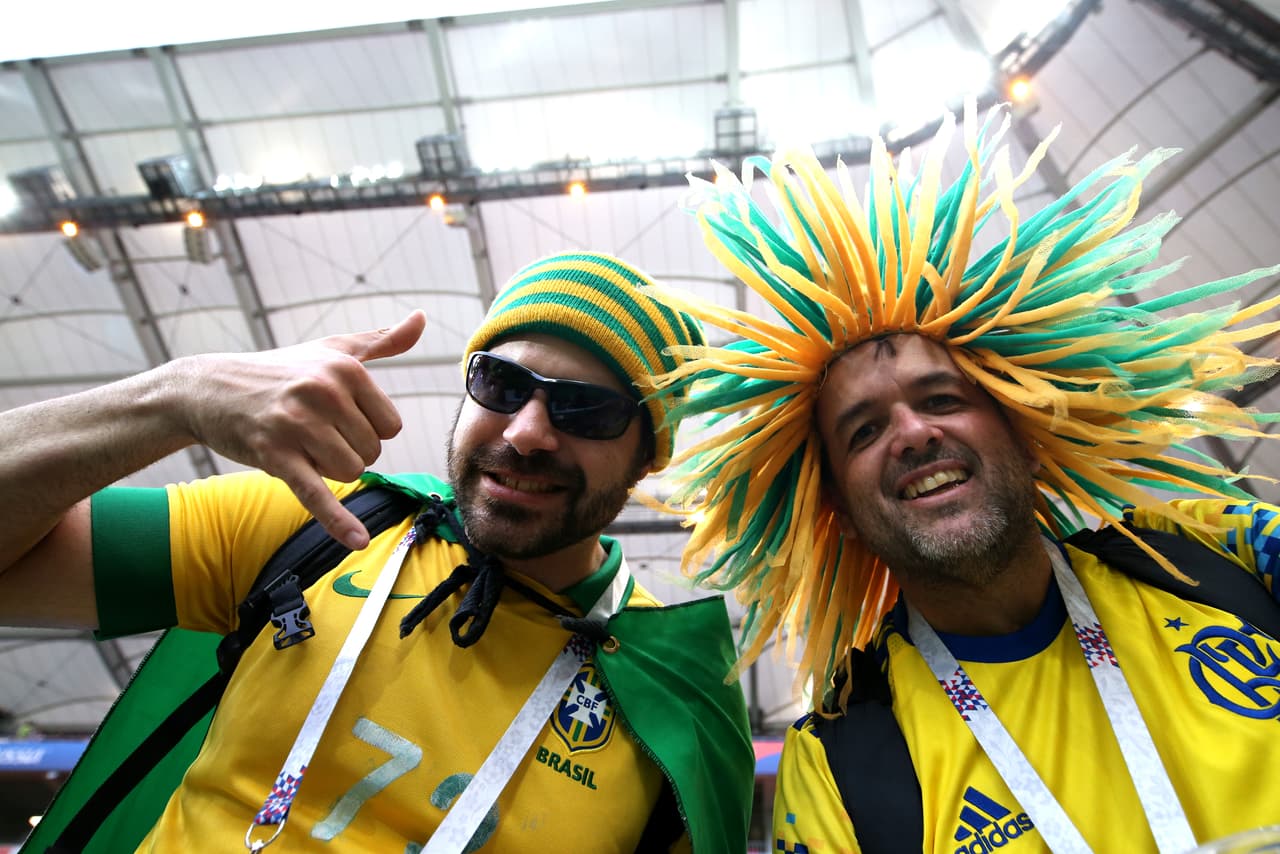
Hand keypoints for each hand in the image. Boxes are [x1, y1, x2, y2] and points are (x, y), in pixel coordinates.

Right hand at [180, 311, 426, 548]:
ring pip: (350, 471)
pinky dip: (337, 521)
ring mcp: (299, 425)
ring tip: (302, 445)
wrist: (209, 388)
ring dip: (330, 469)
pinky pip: (317, 494)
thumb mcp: (332, 349)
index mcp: (346, 369)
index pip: (390, 426)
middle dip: (347, 450)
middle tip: (313, 431)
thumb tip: (420, 318)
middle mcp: (325, 393)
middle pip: (372, 451)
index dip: (368, 431)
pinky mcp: (276, 456)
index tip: (339, 418)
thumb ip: (381, 340)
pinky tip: (356, 541)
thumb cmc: (280, 371)